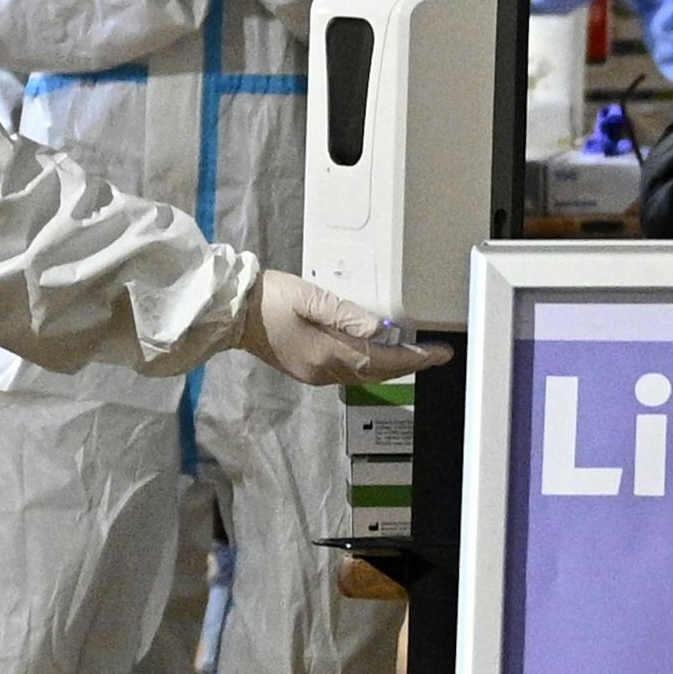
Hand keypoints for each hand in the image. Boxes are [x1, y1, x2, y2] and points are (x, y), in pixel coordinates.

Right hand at [240, 270, 445, 386]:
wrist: (233, 314)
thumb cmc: (269, 299)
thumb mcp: (308, 297)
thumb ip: (345, 313)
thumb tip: (379, 329)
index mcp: (326, 354)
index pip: (382, 360)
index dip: (414, 358)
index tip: (439, 353)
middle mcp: (324, 372)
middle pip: (377, 373)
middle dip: (409, 364)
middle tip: (436, 354)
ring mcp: (315, 375)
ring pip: (365, 376)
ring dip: (392, 367)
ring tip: (416, 354)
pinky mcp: (308, 371)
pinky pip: (350, 373)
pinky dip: (371, 366)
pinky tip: (380, 355)